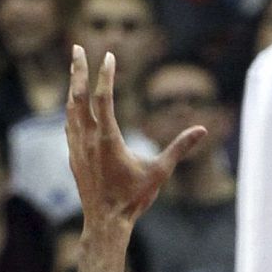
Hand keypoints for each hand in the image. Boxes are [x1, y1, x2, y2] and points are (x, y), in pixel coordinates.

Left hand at [66, 46, 206, 231]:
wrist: (105, 223)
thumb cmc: (134, 198)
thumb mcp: (160, 171)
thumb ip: (179, 147)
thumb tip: (202, 129)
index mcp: (108, 139)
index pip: (104, 98)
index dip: (106, 75)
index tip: (110, 56)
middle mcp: (88, 140)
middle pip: (78, 97)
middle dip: (78, 70)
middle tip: (76, 47)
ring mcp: (77, 148)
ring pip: (70, 109)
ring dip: (72, 87)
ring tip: (75, 69)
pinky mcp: (74, 157)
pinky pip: (69, 126)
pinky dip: (71, 109)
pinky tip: (73, 106)